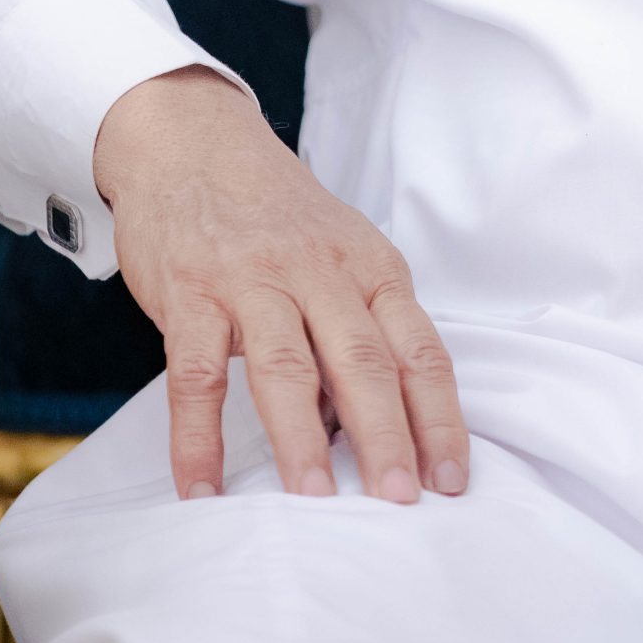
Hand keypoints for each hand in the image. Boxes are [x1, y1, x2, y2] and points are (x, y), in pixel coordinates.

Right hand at [93, 65, 468, 505]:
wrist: (193, 139)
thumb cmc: (274, 212)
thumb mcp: (336, 254)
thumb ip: (354, 330)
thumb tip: (365, 429)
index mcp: (369, 265)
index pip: (418, 348)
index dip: (438, 416)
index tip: (451, 479)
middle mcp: (319, 270)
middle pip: (363, 360)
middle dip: (387, 436)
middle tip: (401, 500)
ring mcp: (253, 280)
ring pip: (286, 366)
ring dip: (301, 439)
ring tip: (315, 502)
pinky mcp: (191, 293)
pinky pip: (196, 374)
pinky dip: (198, 437)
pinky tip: (201, 488)